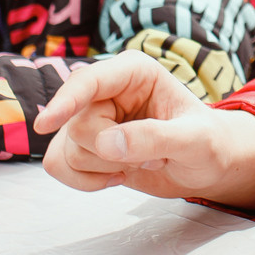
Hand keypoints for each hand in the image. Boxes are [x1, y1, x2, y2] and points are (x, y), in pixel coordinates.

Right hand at [38, 52, 254, 211]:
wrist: (207, 166)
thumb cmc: (208, 143)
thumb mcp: (194, 141)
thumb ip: (155, 138)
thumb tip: (108, 143)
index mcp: (134, 73)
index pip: (88, 81)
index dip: (66, 101)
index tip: (46, 124)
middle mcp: (106, 90)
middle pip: (77, 126)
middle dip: (112, 153)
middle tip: (152, 155)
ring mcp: (91, 117)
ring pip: (66, 150)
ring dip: (103, 168)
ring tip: (141, 160)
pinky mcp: (84, 144)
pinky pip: (59, 165)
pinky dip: (85, 181)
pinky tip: (118, 176)